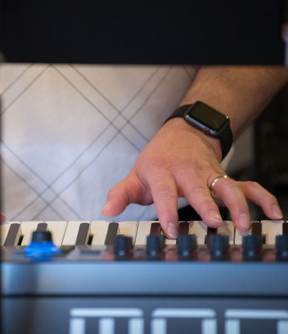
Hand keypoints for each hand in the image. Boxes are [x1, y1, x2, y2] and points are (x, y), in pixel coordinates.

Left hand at [101, 118, 282, 237]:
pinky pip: (247, 185)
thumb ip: (121, 194)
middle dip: (207, 205)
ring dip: (236, 204)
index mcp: (162, 173)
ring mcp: (209, 173)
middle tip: (214, 223)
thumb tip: (107, 211)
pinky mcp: (225, 176)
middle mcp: (187, 172)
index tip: (172, 230)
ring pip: (226, 186)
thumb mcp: (135, 175)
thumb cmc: (157, 160)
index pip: (164, 193)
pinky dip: (262, 198)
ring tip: (242, 224)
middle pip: (198, 188)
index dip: (167, 211)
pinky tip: (273, 213)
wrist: (182, 133)